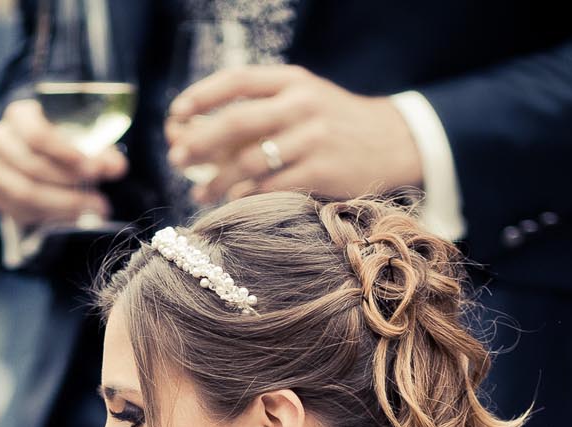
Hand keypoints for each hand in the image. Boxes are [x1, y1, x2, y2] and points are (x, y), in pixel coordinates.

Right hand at [0, 98, 125, 229]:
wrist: (28, 149)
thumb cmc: (58, 138)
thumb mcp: (79, 135)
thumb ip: (98, 150)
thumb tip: (117, 167)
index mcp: (19, 116)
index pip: (37, 135)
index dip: (65, 153)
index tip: (93, 169)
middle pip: (32, 168)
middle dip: (70, 186)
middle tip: (100, 199)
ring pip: (25, 194)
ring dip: (62, 206)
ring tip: (91, 210)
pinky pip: (20, 212)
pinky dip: (49, 216)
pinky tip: (72, 215)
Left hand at [166, 66, 421, 206]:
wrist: (395, 142)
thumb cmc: (334, 125)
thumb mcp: (303, 103)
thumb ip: (257, 113)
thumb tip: (194, 135)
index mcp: (292, 81)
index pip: (237, 80)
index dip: (202, 96)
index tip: (177, 114)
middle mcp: (302, 104)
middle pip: (237, 120)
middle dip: (200, 141)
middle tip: (176, 158)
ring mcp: (314, 138)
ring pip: (252, 160)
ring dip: (218, 179)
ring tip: (200, 193)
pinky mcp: (322, 170)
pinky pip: (273, 186)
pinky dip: (247, 195)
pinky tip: (233, 202)